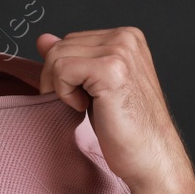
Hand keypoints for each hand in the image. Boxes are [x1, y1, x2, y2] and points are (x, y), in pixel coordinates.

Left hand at [34, 27, 190, 191]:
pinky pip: (61, 70)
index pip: (70, 41)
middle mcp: (125, 37)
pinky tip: (85, 107)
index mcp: (126, 37)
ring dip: (61, 89)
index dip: (64, 73)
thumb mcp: (93, 86)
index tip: (82, 96)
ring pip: (56, 57)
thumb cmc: (126, 127)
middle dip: (57, 80)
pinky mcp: (110, 69)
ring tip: (85, 106)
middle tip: (79, 105)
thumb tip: (42, 39)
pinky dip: (65, 94)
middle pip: (60, 46)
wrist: (151, 157)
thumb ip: (71, 58)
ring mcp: (120, 50)